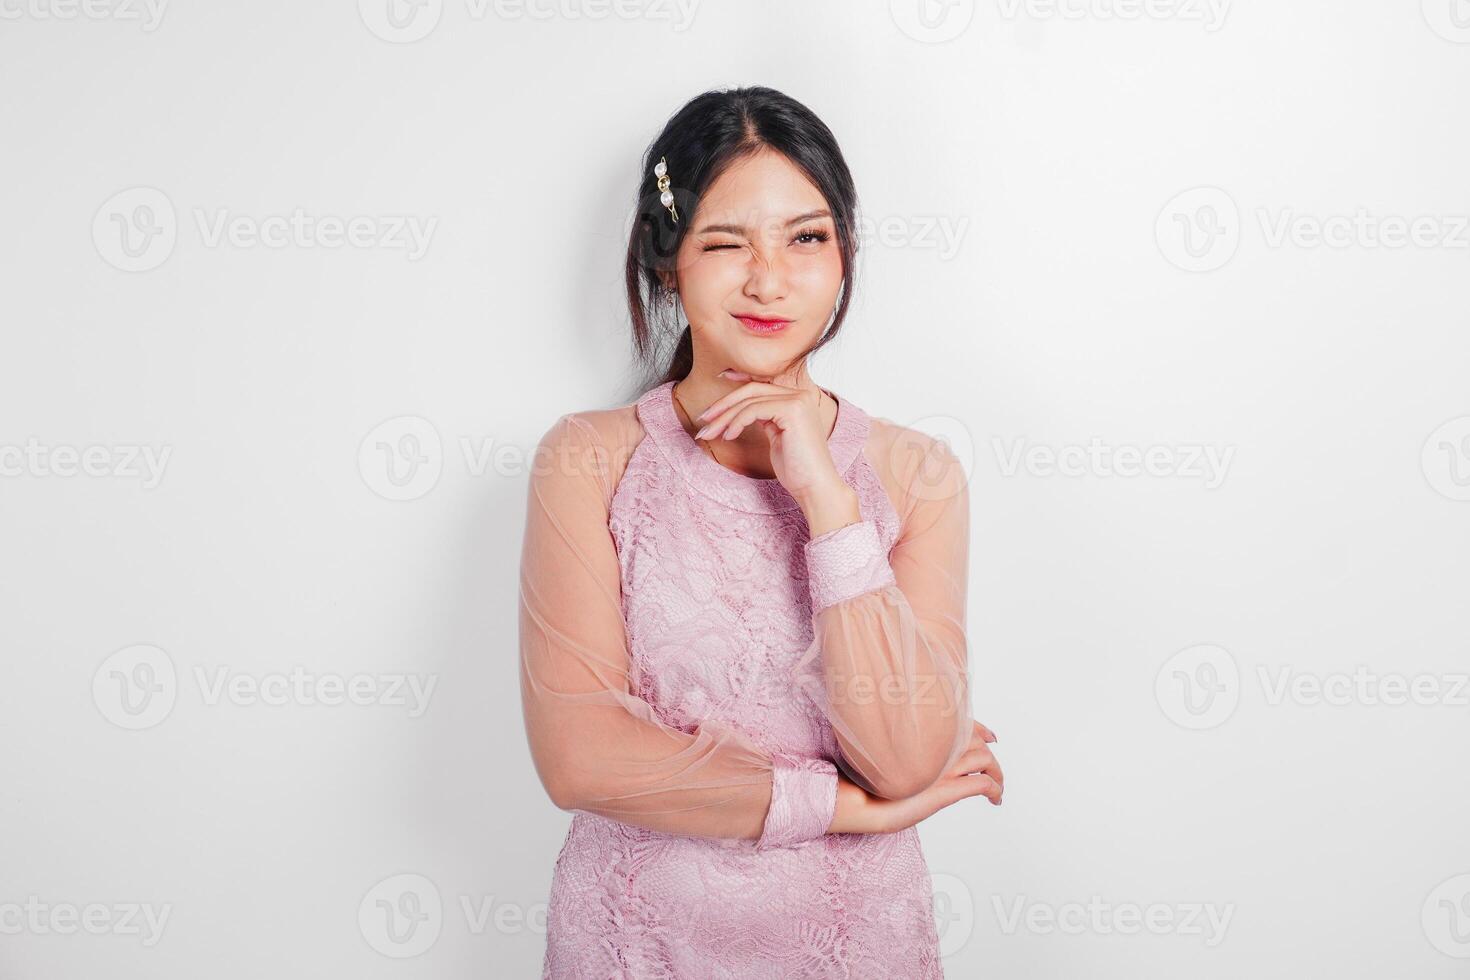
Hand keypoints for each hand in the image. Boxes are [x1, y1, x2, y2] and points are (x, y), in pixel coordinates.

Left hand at [693, 370, 846, 503]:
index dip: (740, 378)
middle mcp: (800, 395)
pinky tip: (728, 436)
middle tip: (704, 419)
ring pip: (749, 400)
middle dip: (724, 404)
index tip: (720, 376)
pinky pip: (753, 411)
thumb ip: (766, 418)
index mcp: (798, 399)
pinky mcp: (792, 411)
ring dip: (724, 417)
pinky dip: (736, 422)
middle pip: (752, 389)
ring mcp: (797, 401)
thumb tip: (743, 411)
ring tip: (709, 433)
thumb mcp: (777, 436)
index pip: (763, 383)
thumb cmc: (796, 469)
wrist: (815, 487)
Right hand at [829, 721, 1003, 834]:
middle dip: (988, 754)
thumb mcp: (889, 763)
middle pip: (975, 741)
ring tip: (998, 785)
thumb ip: (907, 753)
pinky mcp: (945, 790)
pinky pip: (981, 783)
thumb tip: (915, 754)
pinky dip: (994, 789)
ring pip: (984, 759)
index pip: (961, 724)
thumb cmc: (864, 786)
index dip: (979, 728)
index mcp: (919, 737)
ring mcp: (940, 768)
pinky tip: (996, 798)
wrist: (854, 803)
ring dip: (996, 772)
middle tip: (994, 769)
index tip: (990, 736)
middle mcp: (933, 748)